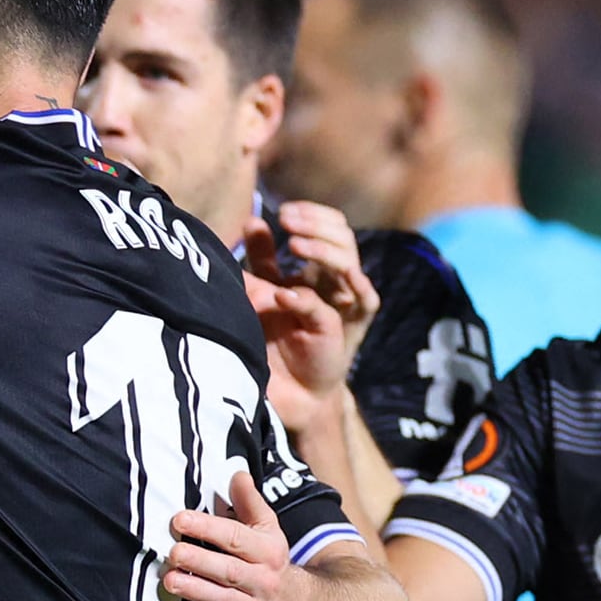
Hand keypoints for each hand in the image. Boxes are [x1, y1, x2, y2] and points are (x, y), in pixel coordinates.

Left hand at [164, 470, 314, 600]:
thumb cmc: (272, 566)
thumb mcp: (269, 533)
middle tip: (173, 552)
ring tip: (170, 580)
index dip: (208, 528)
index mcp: (268, 553)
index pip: (237, 538)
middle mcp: (264, 583)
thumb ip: (250, 504)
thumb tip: (236, 473)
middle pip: (229, 570)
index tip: (180, 519)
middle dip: (200, 560)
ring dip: (196, 591)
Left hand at [243, 202, 377, 435]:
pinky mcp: (339, 331)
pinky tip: (290, 291)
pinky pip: (340, 306)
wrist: (285, 389)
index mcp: (320, 270)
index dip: (312, 214)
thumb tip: (251, 220)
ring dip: (322, 250)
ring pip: (349, 264)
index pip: (330, 227)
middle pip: (343, 238)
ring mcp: (343, 306)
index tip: (283, 211)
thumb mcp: (264, 291)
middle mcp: (336, 284)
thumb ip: (262, 258)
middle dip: (317, 225)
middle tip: (288, 220)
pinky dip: (319, 295)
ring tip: (293, 244)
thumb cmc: (276, 338)